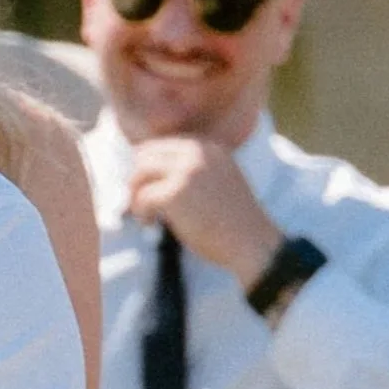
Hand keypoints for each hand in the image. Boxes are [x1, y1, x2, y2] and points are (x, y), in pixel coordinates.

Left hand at [126, 136, 283, 285]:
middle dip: (138, 179)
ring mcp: (185, 172)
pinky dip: (141, 213)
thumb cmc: (235, 222)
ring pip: (140, 173)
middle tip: (140, 203)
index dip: (149, 167)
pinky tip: (149, 225)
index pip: (163, 146)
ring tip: (144, 216)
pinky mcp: (175, 194)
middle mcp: (197, 152)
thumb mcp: (219, 182)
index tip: (147, 188)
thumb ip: (194, 172)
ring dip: (135, 195)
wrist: (252, 243)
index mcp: (208, 147)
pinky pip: (143, 198)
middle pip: (146, 154)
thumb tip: (154, 178)